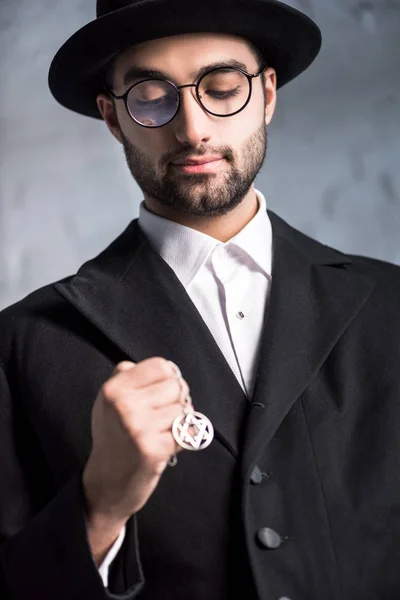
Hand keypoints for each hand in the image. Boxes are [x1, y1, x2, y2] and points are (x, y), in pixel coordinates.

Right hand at [82, 357, 188, 525]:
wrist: (107, 483)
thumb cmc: (114, 438)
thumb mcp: (109, 400)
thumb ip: (129, 377)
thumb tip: (165, 368)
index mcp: (114, 388)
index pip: (161, 366)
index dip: (167, 379)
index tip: (161, 394)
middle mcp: (124, 404)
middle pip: (176, 386)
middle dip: (175, 402)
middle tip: (160, 418)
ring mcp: (138, 427)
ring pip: (184, 410)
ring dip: (179, 423)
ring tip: (160, 433)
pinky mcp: (153, 449)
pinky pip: (186, 433)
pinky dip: (181, 441)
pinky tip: (163, 447)